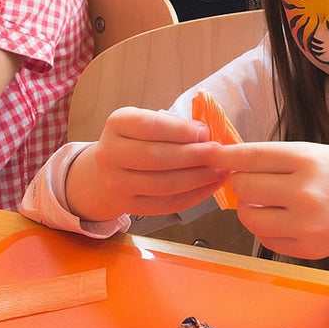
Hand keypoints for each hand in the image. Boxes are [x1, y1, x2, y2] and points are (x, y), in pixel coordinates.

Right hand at [65, 106, 227, 220]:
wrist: (111, 167)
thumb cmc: (142, 138)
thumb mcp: (151, 121)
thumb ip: (174, 125)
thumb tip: (206, 135)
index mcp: (117, 123)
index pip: (148, 126)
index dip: (179, 130)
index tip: (205, 132)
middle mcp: (108, 154)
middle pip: (155, 157)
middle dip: (193, 156)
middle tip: (218, 153)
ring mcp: (115, 183)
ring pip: (162, 185)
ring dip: (197, 178)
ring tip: (220, 171)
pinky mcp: (128, 206)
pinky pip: (166, 204)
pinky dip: (194, 196)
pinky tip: (211, 186)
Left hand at [206, 142, 328, 264]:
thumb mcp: (323, 153)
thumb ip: (284, 159)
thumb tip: (239, 163)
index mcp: (308, 160)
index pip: (252, 156)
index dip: (225, 155)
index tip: (209, 154)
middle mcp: (303, 191)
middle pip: (243, 187)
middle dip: (241, 182)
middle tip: (252, 180)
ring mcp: (304, 224)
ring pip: (248, 216)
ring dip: (249, 207)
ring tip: (266, 202)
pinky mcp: (306, 248)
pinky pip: (265, 238)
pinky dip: (265, 227)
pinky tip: (281, 219)